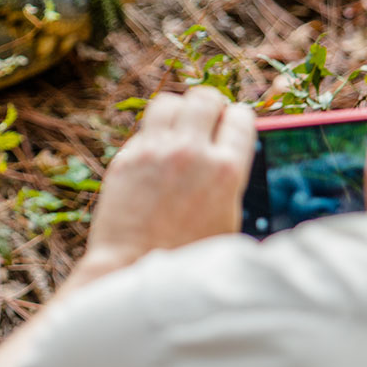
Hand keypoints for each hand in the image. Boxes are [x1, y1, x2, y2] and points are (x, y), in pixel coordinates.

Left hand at [76, 86, 254, 279]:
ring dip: (177, 112)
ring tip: (178, 129)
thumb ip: (232, 182)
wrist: (134, 269)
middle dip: (210, 105)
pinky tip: (155, 155)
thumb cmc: (188, 256)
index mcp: (226, 170)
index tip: (233, 125)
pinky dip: (152, 136)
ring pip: (168, 102)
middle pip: (204, 97)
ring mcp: (155, 152)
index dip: (238, 119)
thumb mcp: (228, 221)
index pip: (241, 116)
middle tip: (207, 120)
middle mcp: (191, 152)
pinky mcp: (126, 158)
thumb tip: (233, 155)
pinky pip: (143, 130)